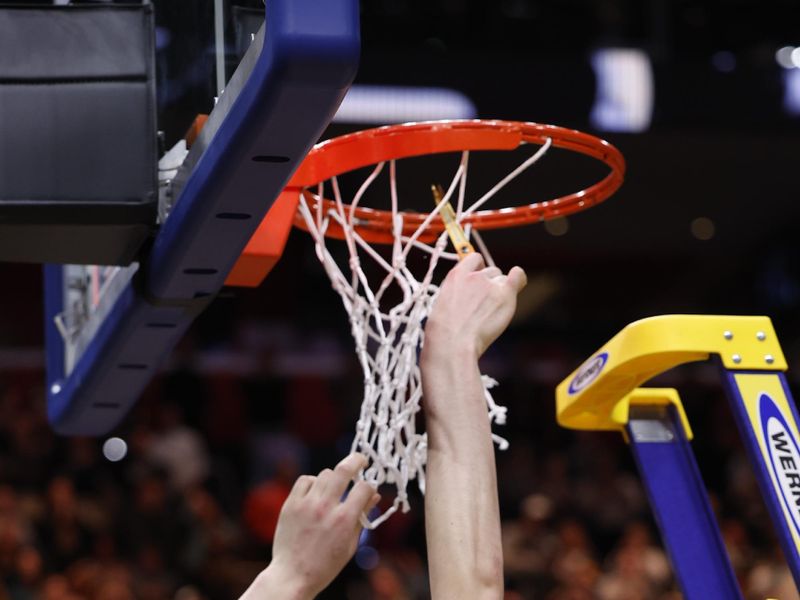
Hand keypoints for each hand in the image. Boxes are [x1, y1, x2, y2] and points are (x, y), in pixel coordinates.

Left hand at [259, 454, 379, 598]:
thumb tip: (374, 495)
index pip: (365, 487)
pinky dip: (313, 482)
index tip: (370, 487)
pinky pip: (304, 480)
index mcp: (344, 520)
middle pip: (344, 469)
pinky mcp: (291, 504)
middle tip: (361, 460)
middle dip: (356, 460)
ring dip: (333, 477)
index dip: (371, 485)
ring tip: (334, 489)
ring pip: (325, 473)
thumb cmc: (325, 565)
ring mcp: (306, 504)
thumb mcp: (351, 544)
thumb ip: (362, 517)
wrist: (293, 575)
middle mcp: (326, 508)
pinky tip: (316, 493)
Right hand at [423, 253, 526, 360]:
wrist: (453, 343)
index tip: (478, 278)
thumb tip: (470, 293)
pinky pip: (517, 277)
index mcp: (456, 276)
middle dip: (489, 284)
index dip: (478, 268)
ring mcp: (490, 284)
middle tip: (484, 304)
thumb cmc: (445, 331)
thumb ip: (459, 292)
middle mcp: (474, 276)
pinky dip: (519, 278)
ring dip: (500, 290)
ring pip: (502, 280)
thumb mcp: (443, 303)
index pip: (474, 259)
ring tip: (490, 311)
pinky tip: (518, 280)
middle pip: (491, 271)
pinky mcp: (504, 294)